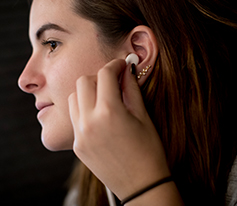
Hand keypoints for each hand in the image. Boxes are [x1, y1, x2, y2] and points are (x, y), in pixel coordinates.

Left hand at [68, 59, 169, 198]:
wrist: (141, 185)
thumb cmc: (148, 150)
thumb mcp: (143, 115)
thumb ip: (131, 88)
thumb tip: (127, 69)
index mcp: (109, 112)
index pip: (105, 74)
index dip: (115, 65)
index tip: (122, 65)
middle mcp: (89, 121)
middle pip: (83, 81)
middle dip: (99, 76)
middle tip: (114, 82)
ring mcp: (79, 134)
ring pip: (74, 97)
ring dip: (88, 91)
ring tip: (105, 97)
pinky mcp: (77, 144)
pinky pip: (74, 116)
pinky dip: (84, 107)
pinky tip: (100, 114)